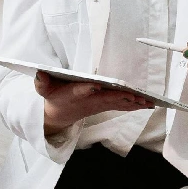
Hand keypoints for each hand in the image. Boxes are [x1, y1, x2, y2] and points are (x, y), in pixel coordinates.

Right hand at [35, 71, 153, 135]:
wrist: (58, 116)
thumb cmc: (53, 96)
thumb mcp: (44, 89)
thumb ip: (42, 82)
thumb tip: (39, 73)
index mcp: (73, 94)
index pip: (80, 90)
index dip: (88, 88)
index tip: (95, 85)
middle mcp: (89, 101)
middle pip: (106, 99)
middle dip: (121, 98)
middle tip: (135, 96)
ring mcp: (99, 105)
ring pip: (118, 104)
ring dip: (133, 103)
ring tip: (148, 102)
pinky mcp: (105, 106)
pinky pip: (122, 106)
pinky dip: (135, 105)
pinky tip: (148, 104)